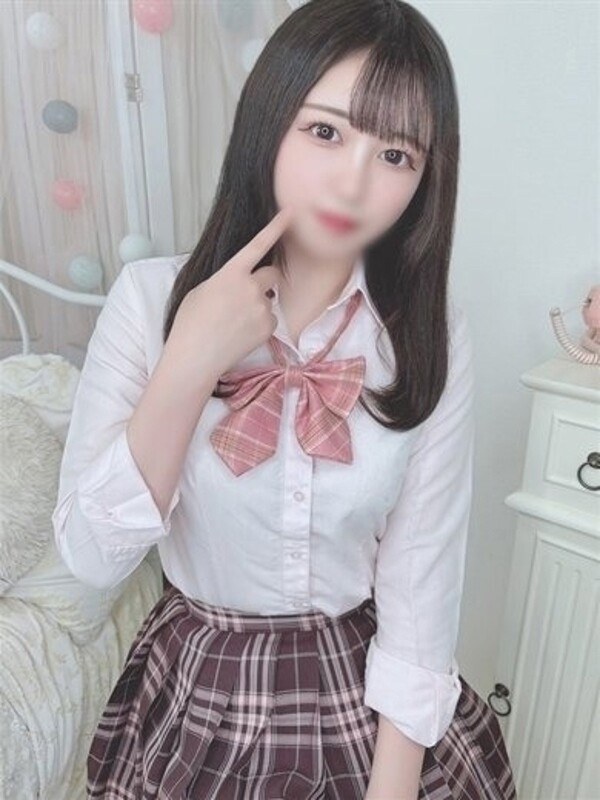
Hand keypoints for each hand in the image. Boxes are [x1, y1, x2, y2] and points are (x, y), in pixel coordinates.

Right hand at [164, 207, 293, 377]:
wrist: (195, 358)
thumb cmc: (190, 324)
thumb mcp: (200, 291)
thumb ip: (224, 280)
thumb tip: (236, 282)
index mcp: (231, 274)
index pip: (258, 245)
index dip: (276, 227)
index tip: (291, 212)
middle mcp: (251, 288)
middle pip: (271, 274)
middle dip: (264, 280)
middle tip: (245, 295)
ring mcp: (261, 309)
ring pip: (268, 300)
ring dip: (257, 306)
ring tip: (233, 322)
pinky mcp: (268, 328)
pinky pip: (269, 320)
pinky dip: (259, 325)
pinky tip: (240, 334)